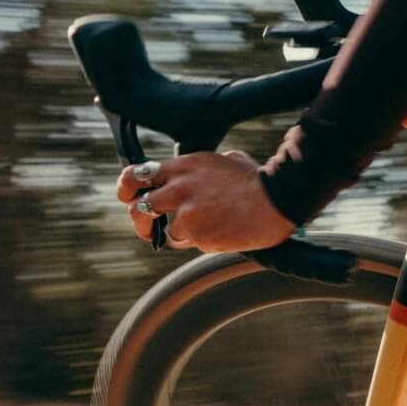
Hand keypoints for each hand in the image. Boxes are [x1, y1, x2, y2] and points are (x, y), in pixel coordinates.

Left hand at [116, 151, 295, 252]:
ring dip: (182, 233)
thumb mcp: (223, 161)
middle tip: (150, 227)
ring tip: (206, 227)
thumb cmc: (256, 180)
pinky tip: (222, 231)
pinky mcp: (199, 236)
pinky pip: (191, 244)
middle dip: (142, 220)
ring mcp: (187, 214)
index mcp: (182, 167)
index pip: (136, 175)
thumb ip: (198, 170)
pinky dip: (203, 241)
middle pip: (139, 208)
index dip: (127, 188)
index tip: (129, 197)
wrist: (279, 199)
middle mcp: (179, 189)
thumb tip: (189, 177)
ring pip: (168, 231)